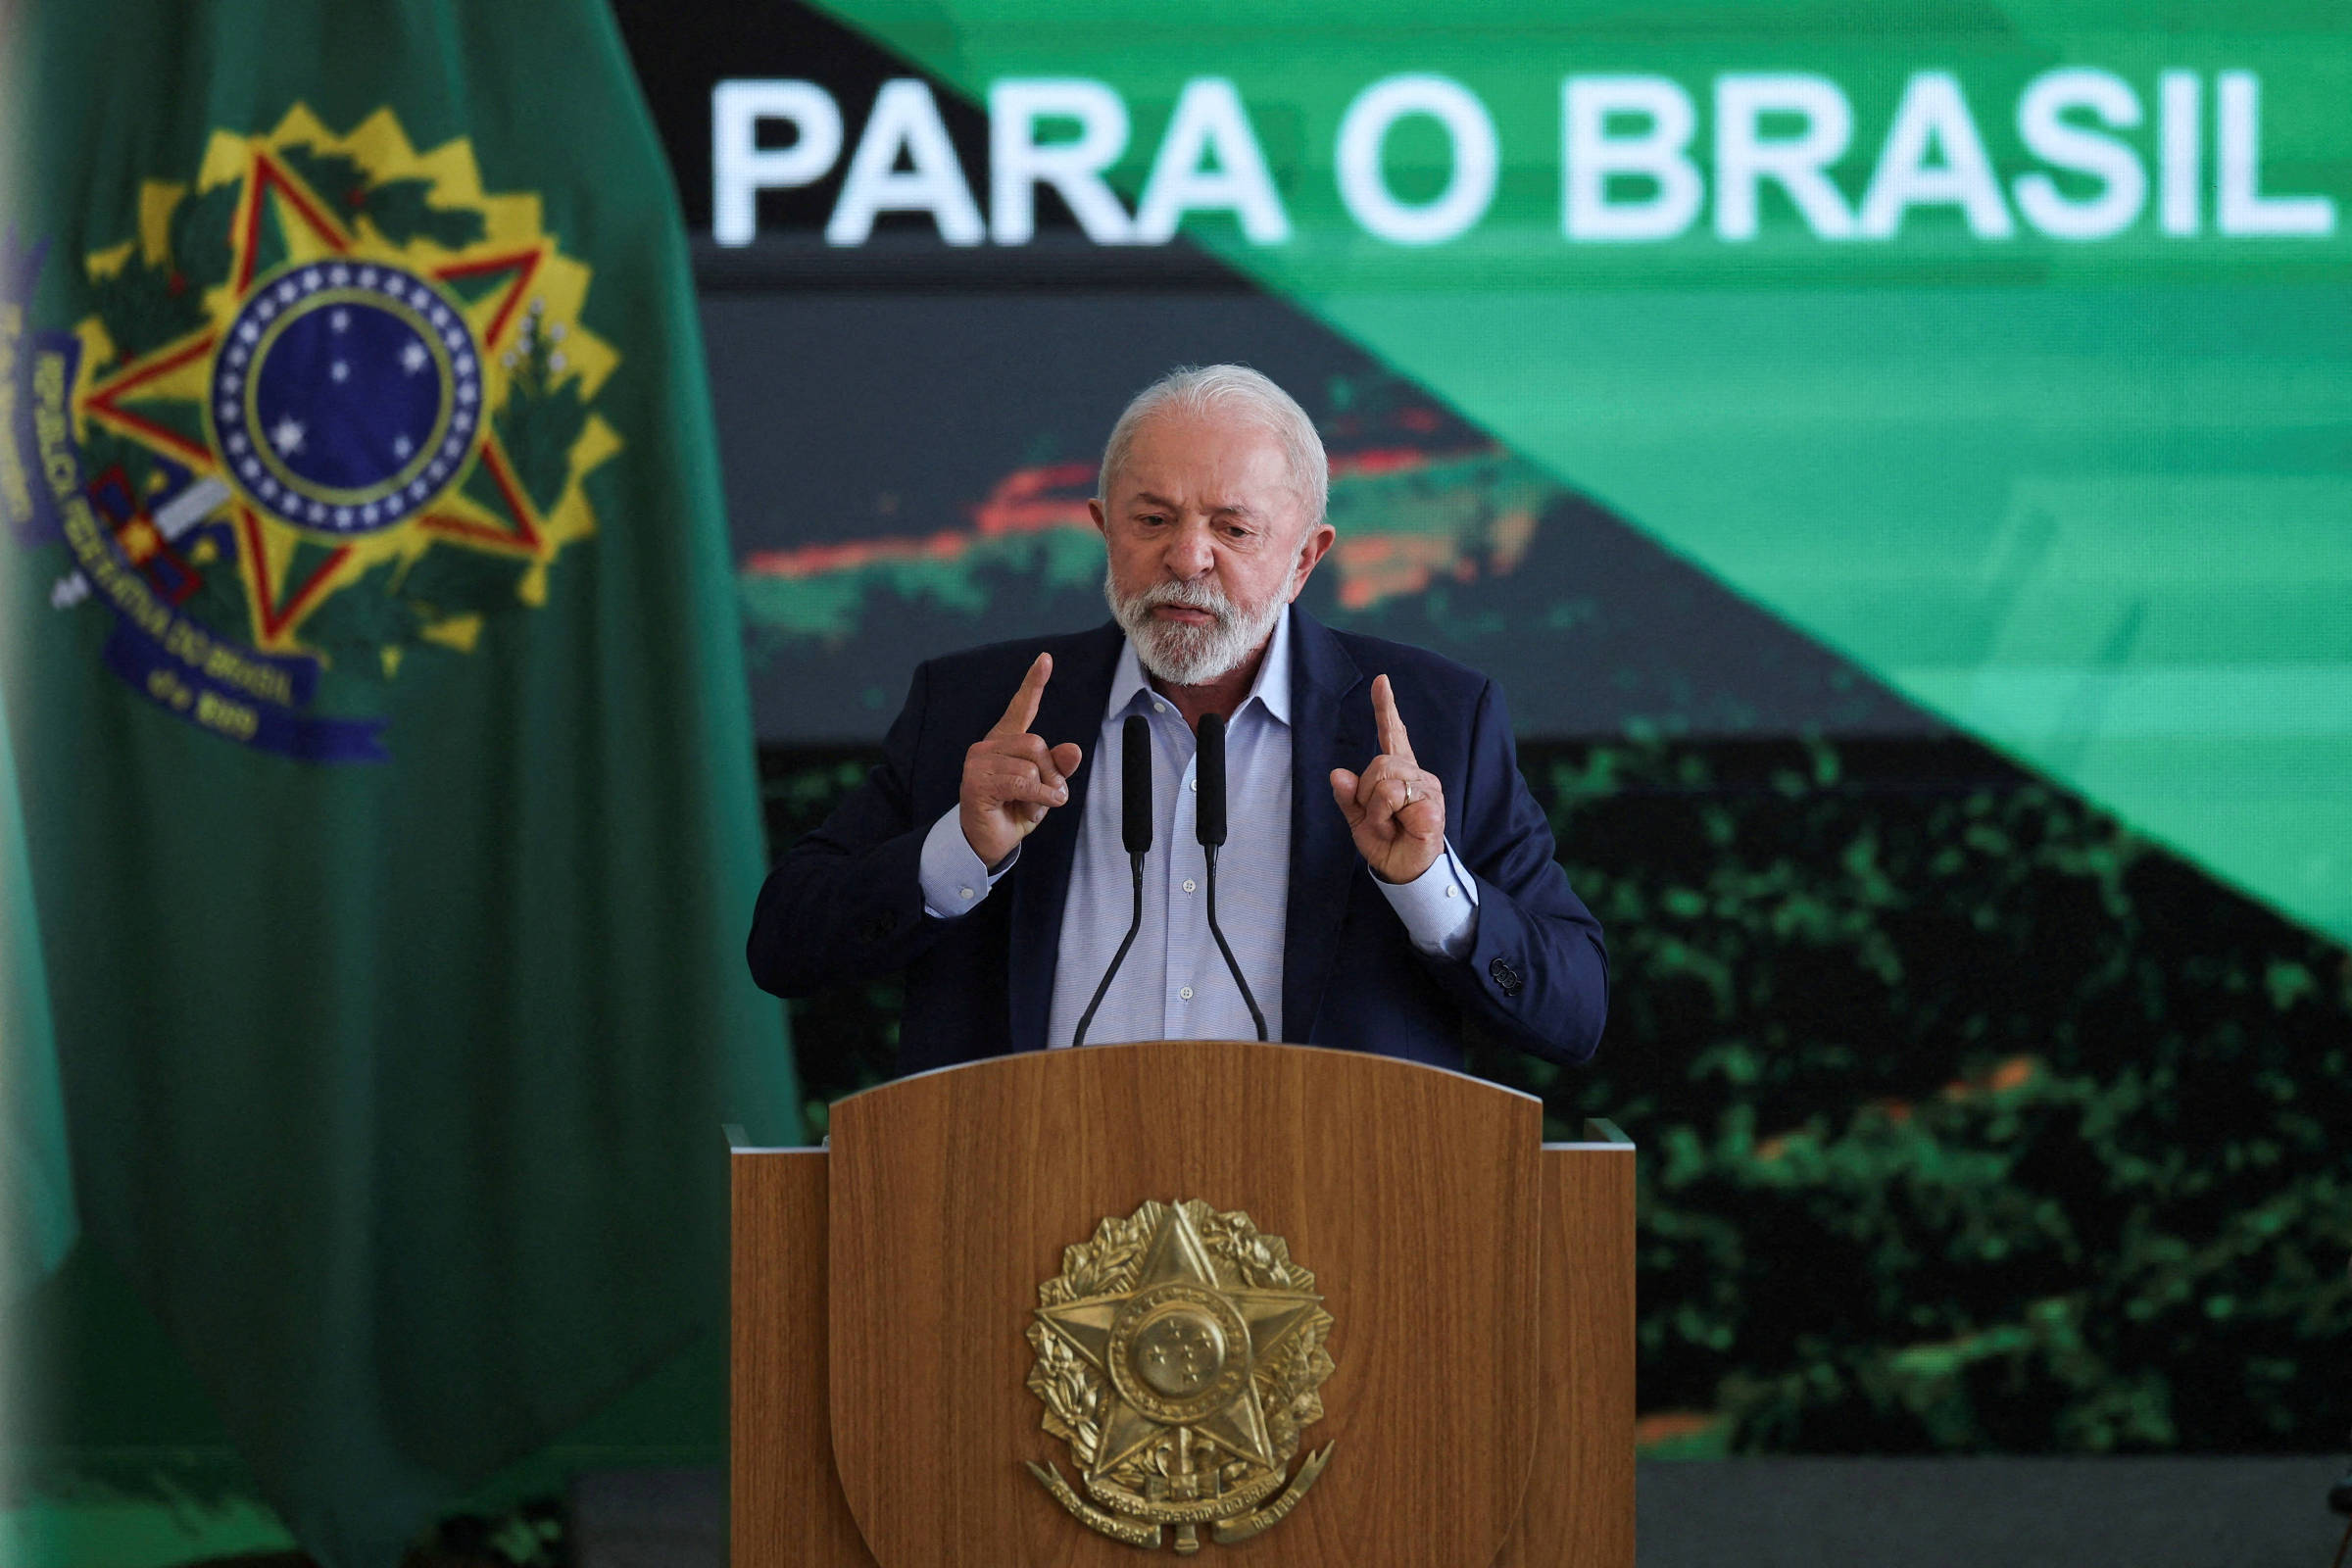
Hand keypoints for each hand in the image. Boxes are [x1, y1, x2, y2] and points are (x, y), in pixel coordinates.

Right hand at [960, 652, 1084, 867]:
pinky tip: (1035, 807)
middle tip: (1047, 794)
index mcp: (1006, 741)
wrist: (987, 842)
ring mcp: (979, 762)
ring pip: (1031, 764)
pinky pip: (1022, 781)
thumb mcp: (1045, 787)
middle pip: (1036, 742)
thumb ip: (1059, 767)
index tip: (1046, 659)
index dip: (1034, 683)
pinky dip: (1038, 796)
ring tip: (1032, 804)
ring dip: (1043, 790)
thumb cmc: (1014, 811)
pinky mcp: (976, 782)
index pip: (1021, 707)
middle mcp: (989, 745)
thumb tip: (1074, 750)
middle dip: (1051, 772)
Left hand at [1329, 673, 1444, 883]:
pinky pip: (1394, 797)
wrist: (1405, 870)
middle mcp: (1416, 774)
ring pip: (1385, 779)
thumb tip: (1338, 774)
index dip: (1386, 708)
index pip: (1392, 734)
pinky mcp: (1432, 806)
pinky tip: (1399, 828)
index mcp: (1398, 773)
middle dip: (1366, 791)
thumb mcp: (1358, 819)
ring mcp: (1428, 789)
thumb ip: (1348, 796)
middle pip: (1379, 761)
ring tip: (1388, 824)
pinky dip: (1385, 816)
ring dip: (1375, 807)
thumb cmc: (1386, 843)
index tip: (1381, 682)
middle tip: (1376, 816)